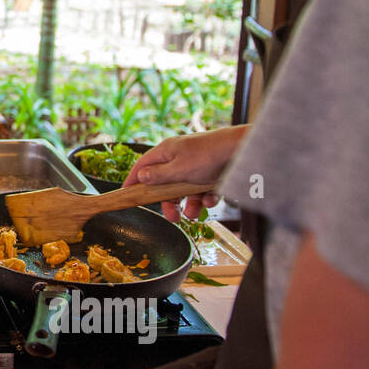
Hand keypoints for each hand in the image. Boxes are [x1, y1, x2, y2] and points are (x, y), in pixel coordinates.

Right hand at [122, 125, 247, 222]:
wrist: (242, 151)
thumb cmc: (208, 156)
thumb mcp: (178, 169)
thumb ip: (158, 175)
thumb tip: (141, 176)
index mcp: (167, 152)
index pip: (143, 166)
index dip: (133, 179)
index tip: (126, 193)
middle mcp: (180, 157)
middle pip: (166, 183)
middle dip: (169, 202)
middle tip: (172, 218)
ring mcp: (196, 165)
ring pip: (186, 189)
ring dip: (190, 204)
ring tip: (194, 214)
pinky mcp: (212, 172)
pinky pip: (203, 189)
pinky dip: (206, 197)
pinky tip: (212, 200)